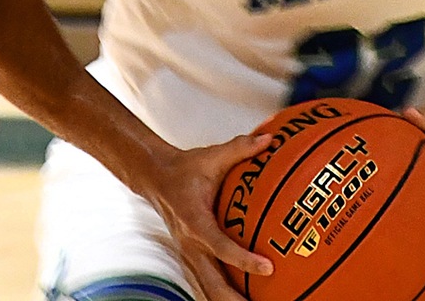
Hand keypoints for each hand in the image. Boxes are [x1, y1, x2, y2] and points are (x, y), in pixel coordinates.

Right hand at [131, 134, 274, 300]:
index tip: (268, 268)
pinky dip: (223, 295)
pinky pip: (207, 285)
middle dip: (234, 300)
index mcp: (195, 221)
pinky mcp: (191, 260)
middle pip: (211, 284)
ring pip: (208, 290)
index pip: (220, 246)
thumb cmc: (187, 168)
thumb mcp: (211, 156)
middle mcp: (190, 244)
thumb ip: (239, 148)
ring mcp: (189, 256)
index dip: (244, 259)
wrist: (155, 179)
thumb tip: (269, 140)